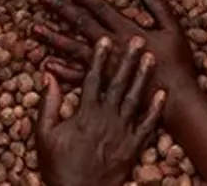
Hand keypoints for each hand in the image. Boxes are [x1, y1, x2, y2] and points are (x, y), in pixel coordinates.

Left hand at [34, 0, 196, 94]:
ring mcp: (104, 65)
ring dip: (53, 37)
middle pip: (81, 23)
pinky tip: (46, 64)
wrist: (175, 100)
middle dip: (62, 8)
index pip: (100, 8)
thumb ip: (159, 8)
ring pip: (73, 47)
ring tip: (35, 28)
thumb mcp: (174, 30)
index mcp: (127, 30)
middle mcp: (111, 45)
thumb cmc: (177, 65)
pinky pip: (78, 76)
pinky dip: (62, 70)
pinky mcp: (103, 84)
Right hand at [36, 38, 165, 185]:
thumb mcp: (44, 135)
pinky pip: (147, 126)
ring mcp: (122, 133)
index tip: (105, 39)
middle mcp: (106, 119)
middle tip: (137, 39)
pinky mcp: (133, 148)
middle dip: (127, 59)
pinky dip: (155, 109)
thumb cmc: (58, 167)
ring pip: (134, 99)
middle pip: (118, 83)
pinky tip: (162, 94)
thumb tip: (48, 76)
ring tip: (151, 58)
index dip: (99, 58)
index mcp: (84, 113)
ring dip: (143, 77)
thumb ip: (48, 104)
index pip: (93, 78)